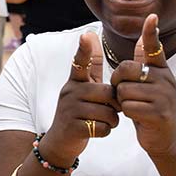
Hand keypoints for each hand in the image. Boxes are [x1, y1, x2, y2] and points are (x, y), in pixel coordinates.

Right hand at [37, 31, 117, 165]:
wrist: (60, 142)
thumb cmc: (77, 112)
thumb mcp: (81, 87)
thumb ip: (90, 65)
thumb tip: (90, 34)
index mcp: (74, 82)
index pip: (80, 63)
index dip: (84, 50)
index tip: (86, 35)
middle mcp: (70, 93)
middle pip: (107, 93)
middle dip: (115, 104)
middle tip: (110, 110)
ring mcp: (70, 110)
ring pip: (107, 112)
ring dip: (112, 120)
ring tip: (103, 121)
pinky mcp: (74, 127)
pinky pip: (102, 127)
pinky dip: (105, 131)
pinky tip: (97, 130)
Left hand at [110, 14, 175, 157]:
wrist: (164, 137)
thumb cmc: (150, 108)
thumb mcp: (149, 84)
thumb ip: (144, 64)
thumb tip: (140, 41)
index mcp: (161, 70)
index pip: (154, 48)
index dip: (150, 33)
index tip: (151, 16)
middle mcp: (165, 80)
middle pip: (126, 70)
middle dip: (118, 82)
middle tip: (125, 92)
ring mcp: (163, 96)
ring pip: (124, 90)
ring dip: (122, 101)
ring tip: (134, 106)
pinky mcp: (158, 113)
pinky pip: (128, 106)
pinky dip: (127, 112)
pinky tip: (136, 116)